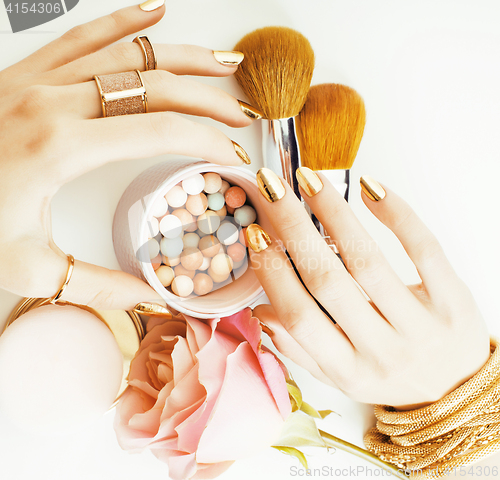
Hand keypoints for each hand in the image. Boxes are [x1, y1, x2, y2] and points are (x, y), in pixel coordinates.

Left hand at [0, 3, 255, 309]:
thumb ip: (99, 285)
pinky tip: (156, 11)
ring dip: (184, 56)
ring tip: (224, 63)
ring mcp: (40, 78)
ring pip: (129, 52)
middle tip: (243, 117)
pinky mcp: (28, 71)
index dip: (208, 141)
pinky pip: (85, 34)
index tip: (235, 157)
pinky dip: (125, 21)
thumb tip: (153, 296)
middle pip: (156, 85)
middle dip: (209, 100)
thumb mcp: (32, 267)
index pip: (161, 131)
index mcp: (61, 146)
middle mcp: (55, 100)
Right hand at [250, 168, 489, 407]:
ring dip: (334, 213)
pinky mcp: (452, 300)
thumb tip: (262, 312)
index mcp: (349, 370)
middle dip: (293, 228)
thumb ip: (301, 349)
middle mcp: (383, 351)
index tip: (256, 234)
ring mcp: (421, 325)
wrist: (460, 391)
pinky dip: (395, 213)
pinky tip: (370, 188)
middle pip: (328, 280)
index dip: (273, 273)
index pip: (300, 317)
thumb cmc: (393, 377)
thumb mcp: (342, 376)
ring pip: (368, 260)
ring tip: (310, 181)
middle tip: (272, 191)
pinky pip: (423, 249)